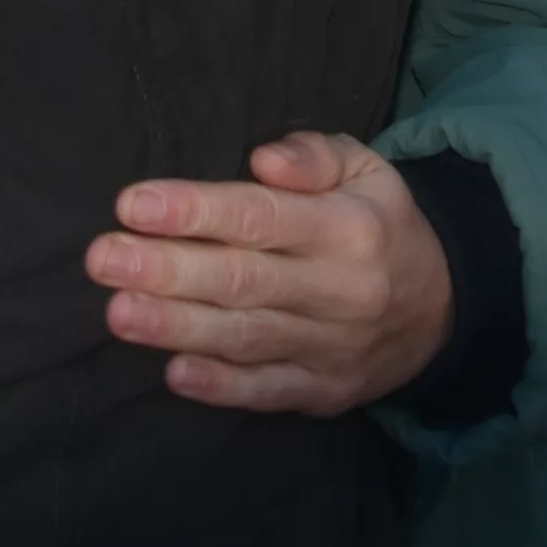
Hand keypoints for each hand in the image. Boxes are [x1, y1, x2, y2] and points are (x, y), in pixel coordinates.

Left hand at [84, 130, 455, 415]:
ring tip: (117, 313)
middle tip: (102, 259)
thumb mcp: (367, 169)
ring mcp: (333, 347)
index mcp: (347, 226)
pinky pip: (269, 391)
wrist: (444, 310)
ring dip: (177, 327)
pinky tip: (174, 372)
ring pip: (248, 337)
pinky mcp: (325, 392)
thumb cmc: (379, 225)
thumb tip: (264, 159)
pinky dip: (222, 386)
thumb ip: (315, 155)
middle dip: (166, 269)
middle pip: (244, 279)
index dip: (195, 211)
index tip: (132, 205)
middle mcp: (341, 289)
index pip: (261, 217)